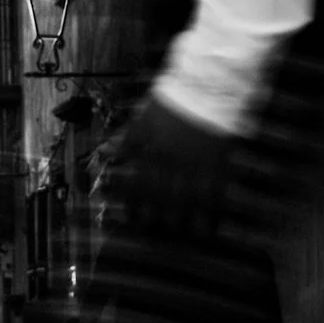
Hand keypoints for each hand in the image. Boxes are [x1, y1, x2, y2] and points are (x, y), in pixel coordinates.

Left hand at [103, 99, 228, 228]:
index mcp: (152, 151)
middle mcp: (173, 163)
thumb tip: (104, 153)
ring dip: (185, 221)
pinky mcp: (219, 166)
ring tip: (182, 235)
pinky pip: (215, 195)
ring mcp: (197, 166)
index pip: (140, 185)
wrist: (208, 87)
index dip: (136, 205)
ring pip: (188, 201)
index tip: (134, 219)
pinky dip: (212, 212)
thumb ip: (126, 139)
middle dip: (158, 218)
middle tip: (156, 233)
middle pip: (163, 198)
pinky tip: (210, 226)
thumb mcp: (143, 117)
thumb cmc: (173, 100)